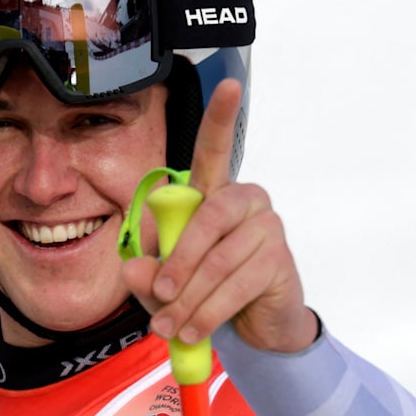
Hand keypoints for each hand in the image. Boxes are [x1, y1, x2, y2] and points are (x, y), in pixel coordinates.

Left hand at [121, 79, 318, 352]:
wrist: (251, 328)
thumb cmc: (201, 290)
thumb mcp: (162, 282)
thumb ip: (145, 273)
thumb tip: (136, 269)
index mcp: (212, 192)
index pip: (214, 150)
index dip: (221, 117)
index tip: (229, 83)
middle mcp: (244, 199)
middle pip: (204, 219)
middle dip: (176, 264)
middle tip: (158, 300)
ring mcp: (266, 227)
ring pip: (216, 261)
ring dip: (188, 300)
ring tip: (171, 328)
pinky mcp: (279, 259)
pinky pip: (235, 284)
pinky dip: (207, 313)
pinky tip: (194, 332)